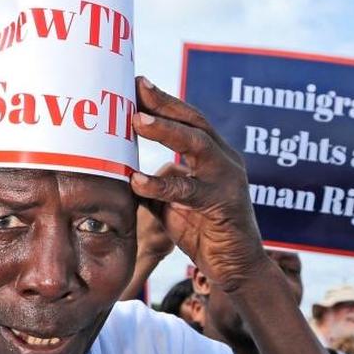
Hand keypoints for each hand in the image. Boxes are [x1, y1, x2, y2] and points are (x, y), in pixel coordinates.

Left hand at [130, 77, 267, 290]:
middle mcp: (225, 160)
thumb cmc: (203, 233)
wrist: (235, 269)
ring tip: (139, 121)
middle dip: (165, 104)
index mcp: (214, 155)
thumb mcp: (170, 204)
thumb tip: (118, 172)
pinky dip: (161, 184)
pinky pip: (190, 190)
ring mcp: (228, 180)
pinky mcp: (225, 204)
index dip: (163, 101)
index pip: (188, 120)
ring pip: (198, 145)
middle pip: (195, 121)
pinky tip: (138, 180)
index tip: (137, 84)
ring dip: (168, 131)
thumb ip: (151, 185)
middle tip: (137, 90)